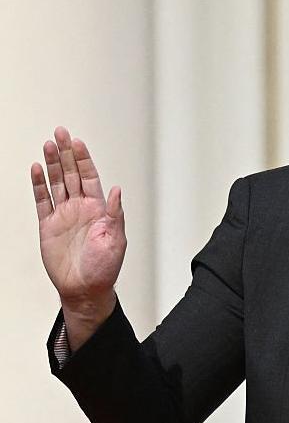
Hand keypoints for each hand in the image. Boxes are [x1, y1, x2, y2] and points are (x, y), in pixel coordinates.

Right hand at [31, 127, 125, 349]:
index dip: (83, 159)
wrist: (85, 289)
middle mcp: (81, 207)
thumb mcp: (116, 239)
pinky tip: (36, 170)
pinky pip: (42, 201)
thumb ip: (115, 213)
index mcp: (99, 208)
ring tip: (47, 145)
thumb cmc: (104, 268)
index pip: (89, 177)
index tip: (77, 142)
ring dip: (51, 164)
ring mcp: (63, 215)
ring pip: (55, 183)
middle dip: (66, 153)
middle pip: (71, 173)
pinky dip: (38, 185)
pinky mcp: (48, 226)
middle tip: (60, 133)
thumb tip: (118, 189)